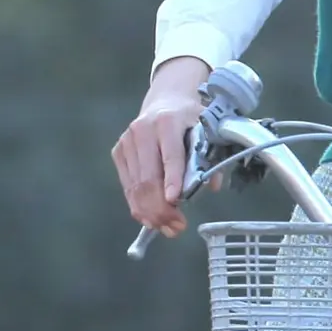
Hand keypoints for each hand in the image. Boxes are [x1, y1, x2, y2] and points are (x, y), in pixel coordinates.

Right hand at [114, 58, 209, 238]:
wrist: (165, 101)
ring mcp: (127, 142)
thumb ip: (210, 157)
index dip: (172, 179)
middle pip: (149, 177)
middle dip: (162, 208)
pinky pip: (128, 187)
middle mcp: (142, 130)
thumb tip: (212, 185)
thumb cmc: (189, 120)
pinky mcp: (118, 153)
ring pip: (136, 187)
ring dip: (151, 214)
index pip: (170, 155)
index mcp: (168, 121)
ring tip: (168, 229)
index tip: (175, 202)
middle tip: (177, 227)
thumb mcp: (206, 131)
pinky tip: (152, 219)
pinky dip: (139, 207)